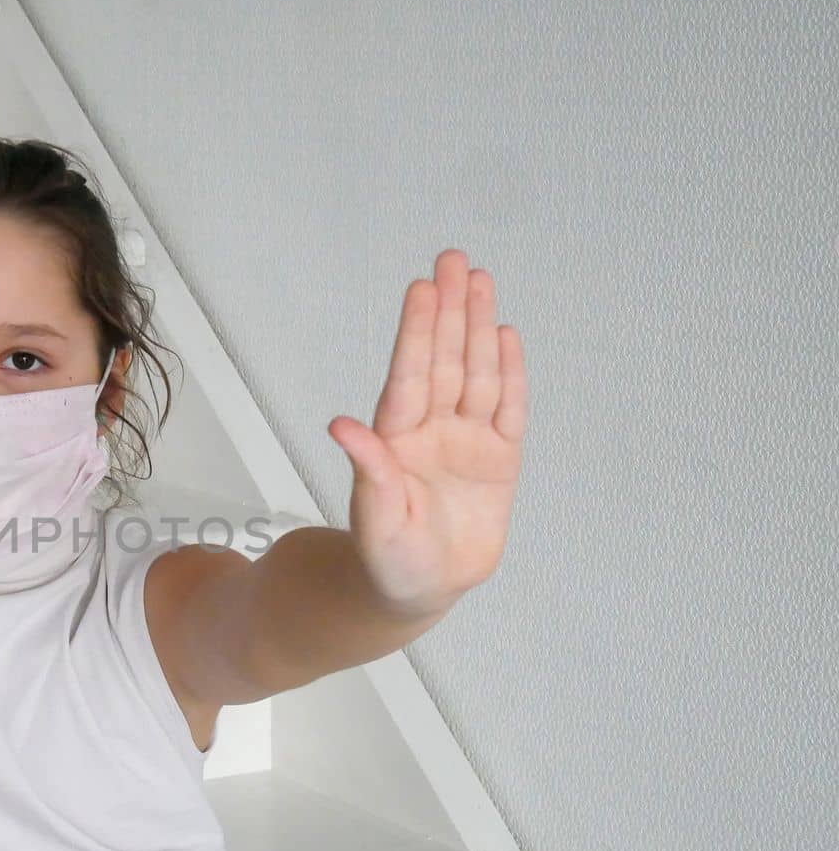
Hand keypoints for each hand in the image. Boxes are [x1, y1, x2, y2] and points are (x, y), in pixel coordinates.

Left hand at [327, 249, 527, 617]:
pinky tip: (505, 336)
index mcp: (396, 441)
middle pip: (443, 360)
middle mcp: (430, 431)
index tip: (422, 290)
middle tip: (453, 260)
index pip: (409, 376)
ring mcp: (466, 441)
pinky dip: (509, 374)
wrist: (417, 590)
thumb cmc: (387, 558)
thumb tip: (341, 426)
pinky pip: (507, 409)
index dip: (417, 332)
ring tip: (480, 280)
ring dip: (478, 328)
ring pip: (475, 374)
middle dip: (449, 311)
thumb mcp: (376, 521)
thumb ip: (369, 473)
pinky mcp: (498, 459)